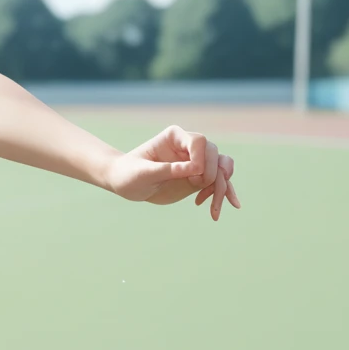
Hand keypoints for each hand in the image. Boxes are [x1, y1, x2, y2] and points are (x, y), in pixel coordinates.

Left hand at [103, 125, 240, 220]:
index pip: (199, 142)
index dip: (201, 158)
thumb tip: (196, 169)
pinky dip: (222, 194)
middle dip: (212, 174)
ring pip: (221, 168)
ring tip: (214, 210)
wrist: (126, 183)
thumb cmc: (129, 173)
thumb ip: (168, 169)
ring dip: (223, 188)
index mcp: (174, 137)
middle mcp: (188, 147)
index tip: (194, 174)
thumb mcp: (144, 173)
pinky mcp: (198, 177)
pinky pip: (218, 182)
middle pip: (214, 155)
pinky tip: (216, 212)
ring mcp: (195, 162)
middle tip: (199, 190)